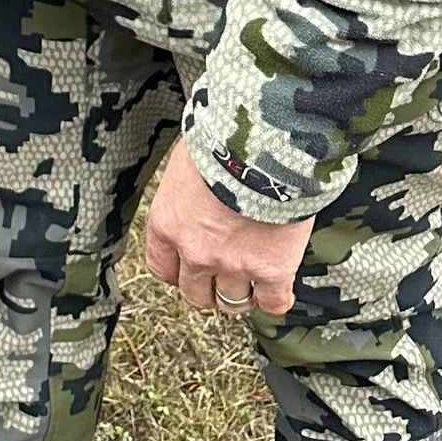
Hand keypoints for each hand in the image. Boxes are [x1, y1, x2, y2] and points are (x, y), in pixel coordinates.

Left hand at [144, 139, 312, 317]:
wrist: (262, 144)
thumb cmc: (222, 138)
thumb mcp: (187, 162)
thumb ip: (187, 192)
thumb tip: (195, 189)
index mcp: (167, 224)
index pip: (162, 269)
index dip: (179, 272)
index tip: (189, 267)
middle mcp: (194, 251)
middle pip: (195, 294)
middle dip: (209, 287)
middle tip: (224, 274)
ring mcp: (233, 264)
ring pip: (232, 302)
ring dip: (242, 294)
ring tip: (253, 280)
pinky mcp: (272, 269)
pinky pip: (273, 302)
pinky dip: (276, 298)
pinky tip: (279, 285)